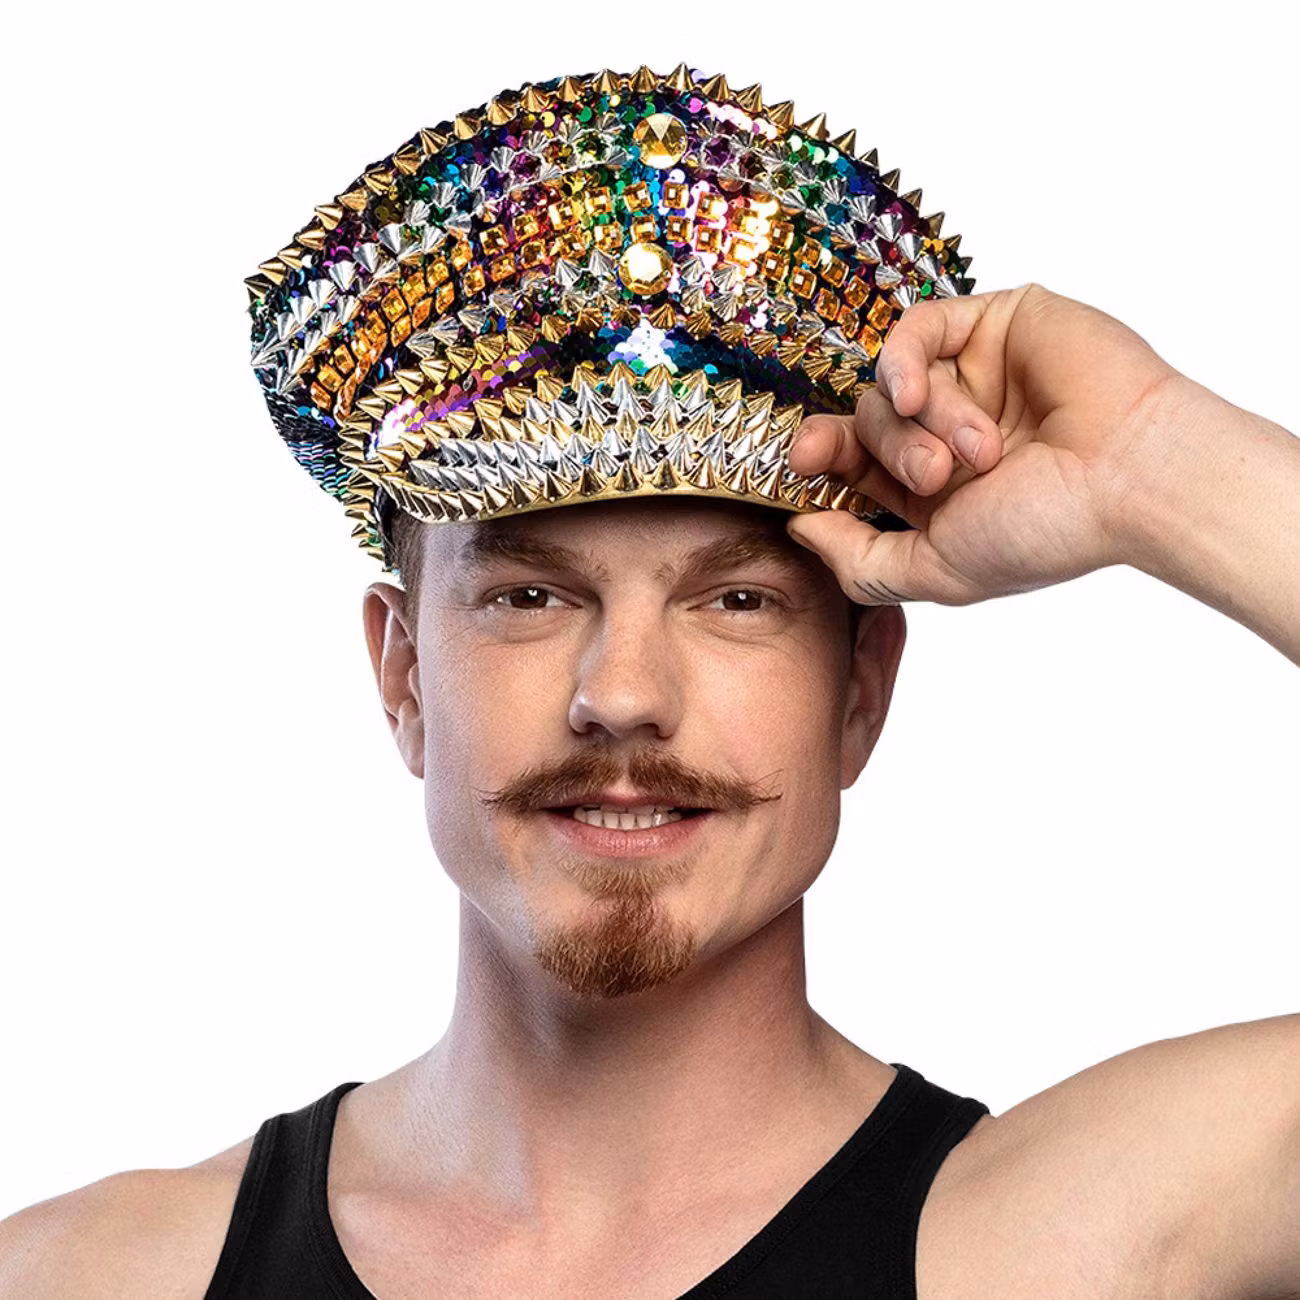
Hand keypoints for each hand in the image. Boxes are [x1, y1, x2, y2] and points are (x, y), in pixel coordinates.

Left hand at [785, 282, 1184, 604]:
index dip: (820, 463)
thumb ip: (859, 560)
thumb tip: (799, 527)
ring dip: (922, 424)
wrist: (1132, 477)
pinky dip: (906, 363)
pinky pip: (916, 330)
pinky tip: (924, 396)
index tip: (801, 468)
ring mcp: (969, 376)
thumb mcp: (936, 569)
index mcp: (930, 489)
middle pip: (863, 423)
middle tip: (936, 478)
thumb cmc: (1046, 530)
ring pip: (889, 383)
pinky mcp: (992, 324)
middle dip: (887, 453)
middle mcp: (944, 431)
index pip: (849, 466)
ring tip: (980, 454)